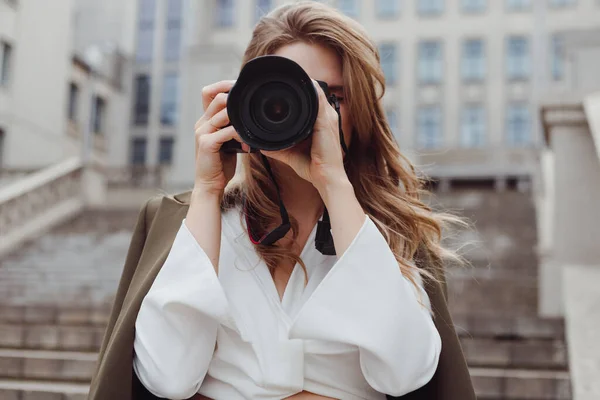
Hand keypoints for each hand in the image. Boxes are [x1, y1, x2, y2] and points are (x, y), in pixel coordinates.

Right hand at [193, 80, 249, 195]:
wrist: (210, 185)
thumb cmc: (221, 165)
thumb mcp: (228, 142)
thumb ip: (233, 128)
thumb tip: (250, 118)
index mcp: (205, 120)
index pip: (209, 92)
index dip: (224, 86)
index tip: (243, 91)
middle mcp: (201, 123)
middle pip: (217, 97)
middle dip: (236, 100)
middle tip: (252, 110)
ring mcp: (202, 132)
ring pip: (223, 113)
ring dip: (241, 120)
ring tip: (250, 132)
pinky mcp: (206, 144)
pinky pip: (226, 131)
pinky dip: (239, 134)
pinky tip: (247, 144)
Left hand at [261, 80, 346, 190]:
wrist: (327, 178)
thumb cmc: (314, 167)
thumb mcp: (292, 154)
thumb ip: (278, 148)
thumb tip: (262, 145)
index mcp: (322, 122)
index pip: (314, 99)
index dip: (302, 91)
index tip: (286, 86)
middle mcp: (328, 117)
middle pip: (315, 92)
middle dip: (301, 84)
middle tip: (283, 77)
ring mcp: (329, 118)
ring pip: (316, 92)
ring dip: (304, 83)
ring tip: (288, 76)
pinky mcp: (326, 122)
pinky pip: (319, 99)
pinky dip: (310, 90)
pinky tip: (301, 83)